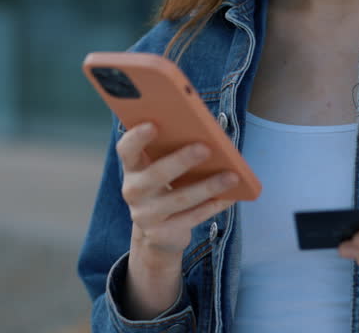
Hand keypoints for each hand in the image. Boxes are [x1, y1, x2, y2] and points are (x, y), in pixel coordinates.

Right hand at [115, 122, 239, 318]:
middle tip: (206, 148)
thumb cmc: (165, 187)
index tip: (153, 125)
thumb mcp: (160, 169)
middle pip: (157, 174)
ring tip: (232, 176)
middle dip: (182, 160)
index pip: (126, 149)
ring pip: (180, 199)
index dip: (137, 138)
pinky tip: (231, 196)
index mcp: (132, 167)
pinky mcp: (161, 233)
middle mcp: (133, 190)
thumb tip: (205, 134)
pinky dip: (213, 206)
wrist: (158, 232)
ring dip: (208, 186)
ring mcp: (145, 215)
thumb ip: (171, 152)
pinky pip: (192, 218)